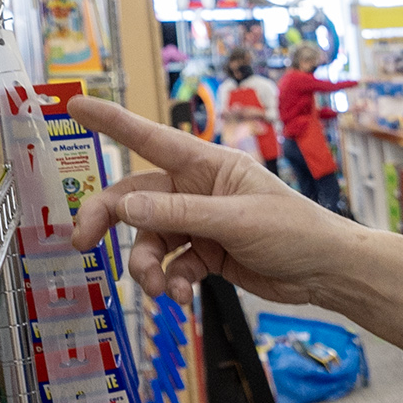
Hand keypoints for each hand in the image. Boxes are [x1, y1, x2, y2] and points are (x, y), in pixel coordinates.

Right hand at [65, 96, 402, 348]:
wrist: (327, 271)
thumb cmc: (295, 231)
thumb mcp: (235, 220)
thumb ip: (179, 215)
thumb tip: (125, 207)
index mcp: (208, 166)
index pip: (150, 139)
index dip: (112, 122)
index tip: (75, 106)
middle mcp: (198, 189)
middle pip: (137, 199)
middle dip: (108, 220)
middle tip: (82, 242)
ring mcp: (201, 222)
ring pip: (151, 239)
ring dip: (147, 264)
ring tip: (159, 287)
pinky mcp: (208, 254)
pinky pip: (174, 264)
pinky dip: (173, 281)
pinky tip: (183, 296)